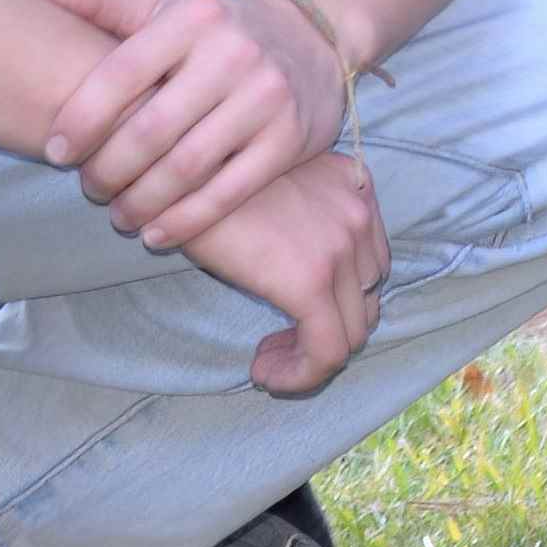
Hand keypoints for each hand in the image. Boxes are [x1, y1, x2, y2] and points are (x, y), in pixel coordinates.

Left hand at [29, 0, 344, 258]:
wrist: (313, 36)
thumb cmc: (218, 28)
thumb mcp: (163, 6)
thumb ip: (98, 0)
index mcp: (191, 19)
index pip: (122, 73)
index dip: (81, 117)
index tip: (55, 150)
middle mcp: (232, 54)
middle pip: (151, 129)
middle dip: (108, 169)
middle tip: (89, 189)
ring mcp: (264, 98)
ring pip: (187, 166)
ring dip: (142, 201)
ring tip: (117, 216)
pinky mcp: (289, 140)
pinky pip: (229, 191)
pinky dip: (187, 220)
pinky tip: (157, 232)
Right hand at [185, 144, 389, 396]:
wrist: (175, 170)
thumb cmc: (206, 176)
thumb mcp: (268, 181)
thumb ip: (299, 214)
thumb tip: (295, 268)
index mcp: (352, 182)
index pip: (371, 263)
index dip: (337, 300)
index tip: (292, 314)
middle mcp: (359, 210)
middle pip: (365, 299)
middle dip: (326, 330)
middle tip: (277, 342)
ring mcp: (341, 245)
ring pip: (352, 332)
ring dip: (311, 355)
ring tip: (268, 358)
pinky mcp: (311, 282)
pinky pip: (327, 353)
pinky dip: (301, 376)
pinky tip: (264, 372)